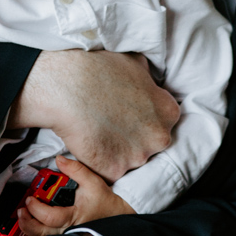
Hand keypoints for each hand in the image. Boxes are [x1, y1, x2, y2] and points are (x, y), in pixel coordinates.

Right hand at [9, 51, 178, 179]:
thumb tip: (147, 80)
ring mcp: (138, 156)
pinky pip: (108, 172)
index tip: (127, 117)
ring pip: (129, 161)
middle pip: (150, 145)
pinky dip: (98, 163)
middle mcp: (159, 137)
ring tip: (96, 133)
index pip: (162, 123)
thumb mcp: (135, 62)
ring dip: (115, 152)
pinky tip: (87, 145)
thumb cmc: (98, 69)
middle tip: (111, 126)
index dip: (142, 120)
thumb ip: (147, 78)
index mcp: (168, 111)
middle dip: (133, 139)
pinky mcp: (115, 171)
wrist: (67, 86)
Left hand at [19, 156, 134, 235]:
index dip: (36, 209)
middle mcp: (68, 230)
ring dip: (30, 228)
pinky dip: (39, 231)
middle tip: (21, 210)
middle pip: (40, 233)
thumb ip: (76, 170)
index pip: (48, 217)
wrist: (120, 218)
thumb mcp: (93, 182)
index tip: (30, 199)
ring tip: (24, 216)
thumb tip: (60, 160)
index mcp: (73, 217)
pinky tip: (35, 222)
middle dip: (26, 222)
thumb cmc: (107, 204)